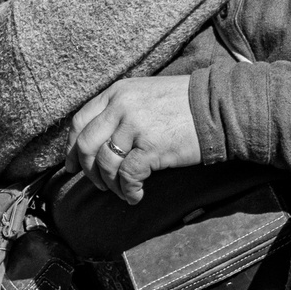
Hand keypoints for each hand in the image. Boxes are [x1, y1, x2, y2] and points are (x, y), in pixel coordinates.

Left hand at [64, 75, 199, 204]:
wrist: (219, 106)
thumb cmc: (183, 104)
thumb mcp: (143, 95)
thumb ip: (119, 111)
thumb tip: (98, 141)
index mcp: (116, 93)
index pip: (79, 122)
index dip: (71, 148)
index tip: (72, 165)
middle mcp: (121, 107)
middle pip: (85, 145)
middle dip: (87, 170)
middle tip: (98, 184)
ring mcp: (135, 126)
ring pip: (105, 163)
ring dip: (110, 184)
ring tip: (121, 192)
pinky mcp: (152, 147)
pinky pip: (127, 175)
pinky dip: (128, 191)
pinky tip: (135, 196)